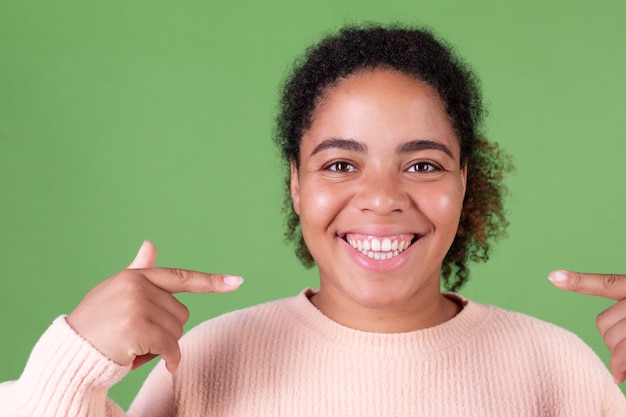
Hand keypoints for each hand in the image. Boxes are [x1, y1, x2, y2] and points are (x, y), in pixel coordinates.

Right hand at [67, 241, 242, 372]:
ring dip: (161, 346)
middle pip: (181, 313)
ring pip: (177, 331)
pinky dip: (169, 360)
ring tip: (132, 345)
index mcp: (135, 276)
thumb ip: (139, 271)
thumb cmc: (96, 323)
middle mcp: (138, 286)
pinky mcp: (137, 328)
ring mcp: (137, 305)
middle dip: (166, 330)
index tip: (238, 282)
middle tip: (136, 336)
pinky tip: (155, 363)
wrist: (69, 353)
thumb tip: (150, 243)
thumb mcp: (116, 292)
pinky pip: (170, 347)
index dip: (211, 281)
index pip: (180, 277)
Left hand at [549, 270, 625, 383]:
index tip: (551, 277)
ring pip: (613, 341)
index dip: (578, 281)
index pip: (606, 284)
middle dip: (613, 341)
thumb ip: (620, 314)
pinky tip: (620, 376)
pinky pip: (623, 355)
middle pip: (604, 324)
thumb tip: (588, 317)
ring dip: (620, 357)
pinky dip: (621, 367)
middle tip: (624, 350)